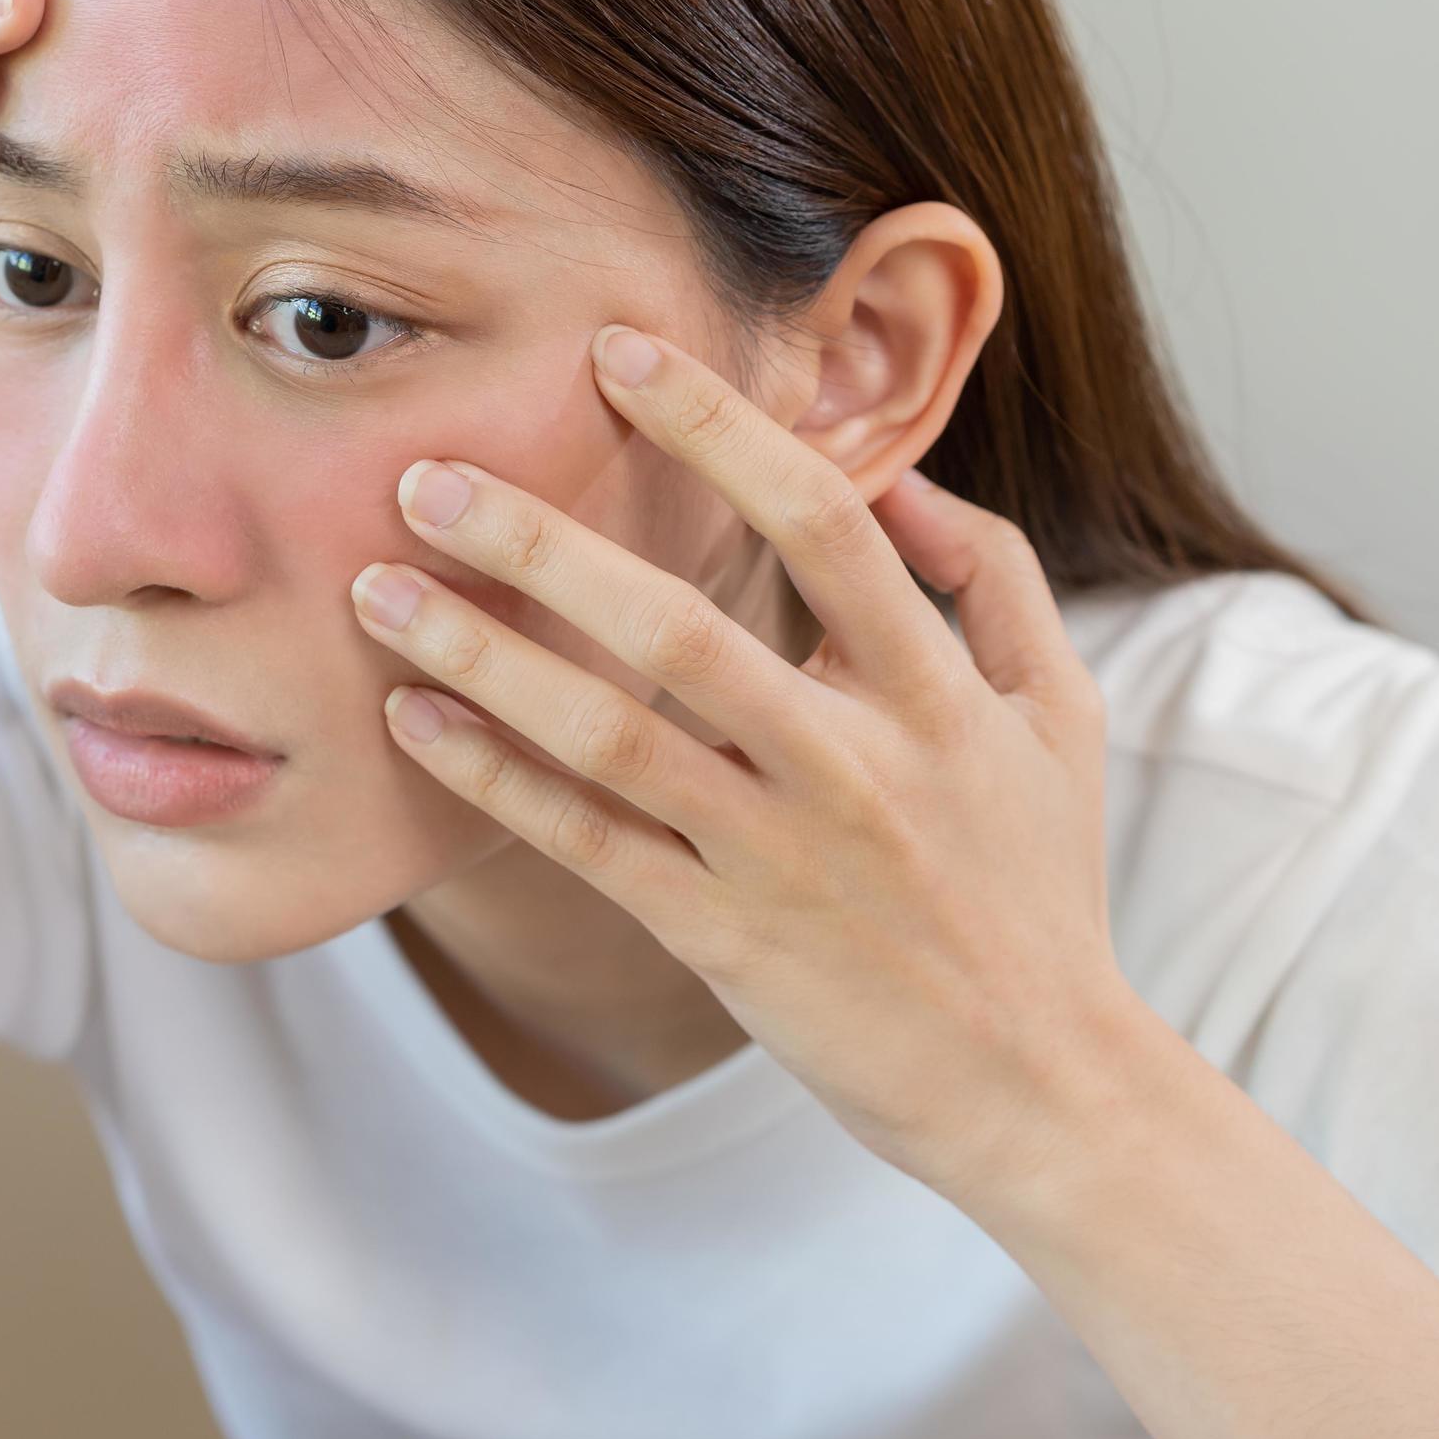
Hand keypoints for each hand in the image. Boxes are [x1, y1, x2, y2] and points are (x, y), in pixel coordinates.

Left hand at [348, 323, 1133, 1207]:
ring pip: (612, 741)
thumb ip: (993, 580)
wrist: (1040, 1089)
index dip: (718, 427)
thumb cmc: (1039, 887)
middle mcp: (855, 766)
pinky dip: (497, 784)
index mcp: (937, 692)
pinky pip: (590, 849)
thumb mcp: (1063, 718)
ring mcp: (781, 857)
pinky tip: (416, 721)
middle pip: (680, 629)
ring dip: (483, 660)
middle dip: (542, 542)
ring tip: (376, 592)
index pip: (822, 523)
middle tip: (425, 476)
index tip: (618, 349)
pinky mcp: (725, 940)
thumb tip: (902, 475)